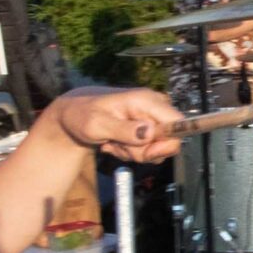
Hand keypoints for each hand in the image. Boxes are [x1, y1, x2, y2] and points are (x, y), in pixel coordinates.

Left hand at [60, 87, 187, 162]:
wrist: (74, 114)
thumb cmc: (82, 115)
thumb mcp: (96, 125)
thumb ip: (123, 130)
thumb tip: (150, 133)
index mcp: (146, 100)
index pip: (178, 122)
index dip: (168, 142)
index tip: (147, 153)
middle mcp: (154, 107)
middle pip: (169, 140)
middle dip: (144, 152)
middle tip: (119, 147)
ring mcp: (150, 118)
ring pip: (157, 148)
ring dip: (134, 153)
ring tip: (113, 142)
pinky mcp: (146, 128)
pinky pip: (148, 149)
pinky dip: (131, 152)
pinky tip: (115, 142)